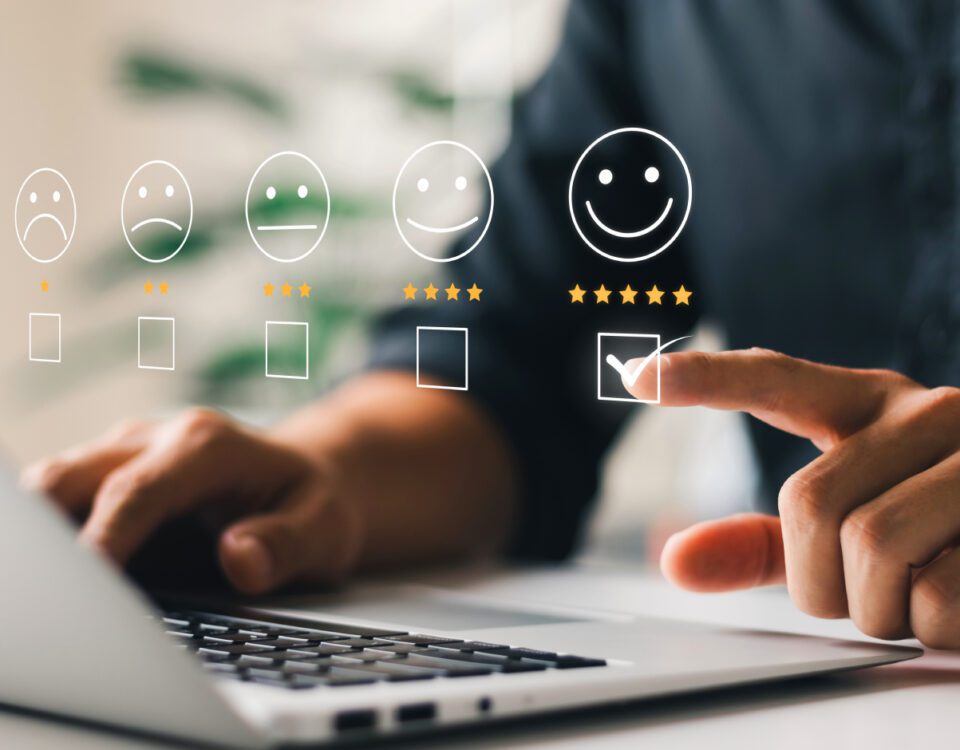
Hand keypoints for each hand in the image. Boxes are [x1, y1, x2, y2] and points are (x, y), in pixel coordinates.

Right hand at [20, 409, 361, 594]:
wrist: (314, 481)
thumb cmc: (317, 505)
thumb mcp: (326, 528)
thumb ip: (287, 543)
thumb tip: (240, 560)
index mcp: (209, 446)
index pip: (138, 491)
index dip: (105, 538)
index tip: (85, 583)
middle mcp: (159, 438)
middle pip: (71, 477)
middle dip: (48, 531)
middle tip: (53, 594)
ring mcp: (129, 453)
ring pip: (56, 484)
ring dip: (46, 532)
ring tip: (55, 589)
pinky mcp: (112, 474)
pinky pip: (65, 499)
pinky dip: (56, 535)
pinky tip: (68, 578)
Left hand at [625, 348, 959, 648]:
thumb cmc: (945, 531)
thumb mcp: (855, 526)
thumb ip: (768, 544)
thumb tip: (674, 562)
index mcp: (871, 406)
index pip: (776, 380)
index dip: (705, 378)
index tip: (636, 375)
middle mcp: (928, 414)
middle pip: (809, 504)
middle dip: (823, 578)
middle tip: (870, 585)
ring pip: (872, 549)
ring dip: (885, 605)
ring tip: (929, 584)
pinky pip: (943, 598)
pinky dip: (942, 626)